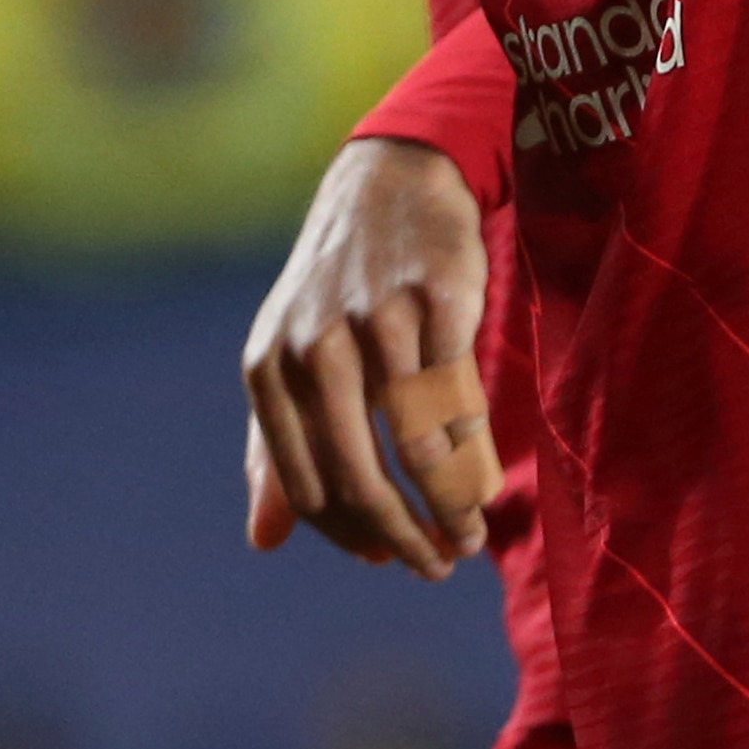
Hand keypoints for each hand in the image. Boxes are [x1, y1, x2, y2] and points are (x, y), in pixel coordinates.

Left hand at [239, 137, 498, 574]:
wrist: (389, 182)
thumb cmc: (337, 289)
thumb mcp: (289, 360)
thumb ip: (275, 450)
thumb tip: (263, 541)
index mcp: (269, 369)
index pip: (308, 488)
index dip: (354, 536)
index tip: (391, 558)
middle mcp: (314, 347)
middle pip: (363, 480)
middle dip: (407, 539)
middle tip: (439, 565)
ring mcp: (376, 322)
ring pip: (420, 450)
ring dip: (452, 510)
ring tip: (470, 535)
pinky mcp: (437, 302)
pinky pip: (462, 403)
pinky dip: (476, 458)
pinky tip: (485, 483)